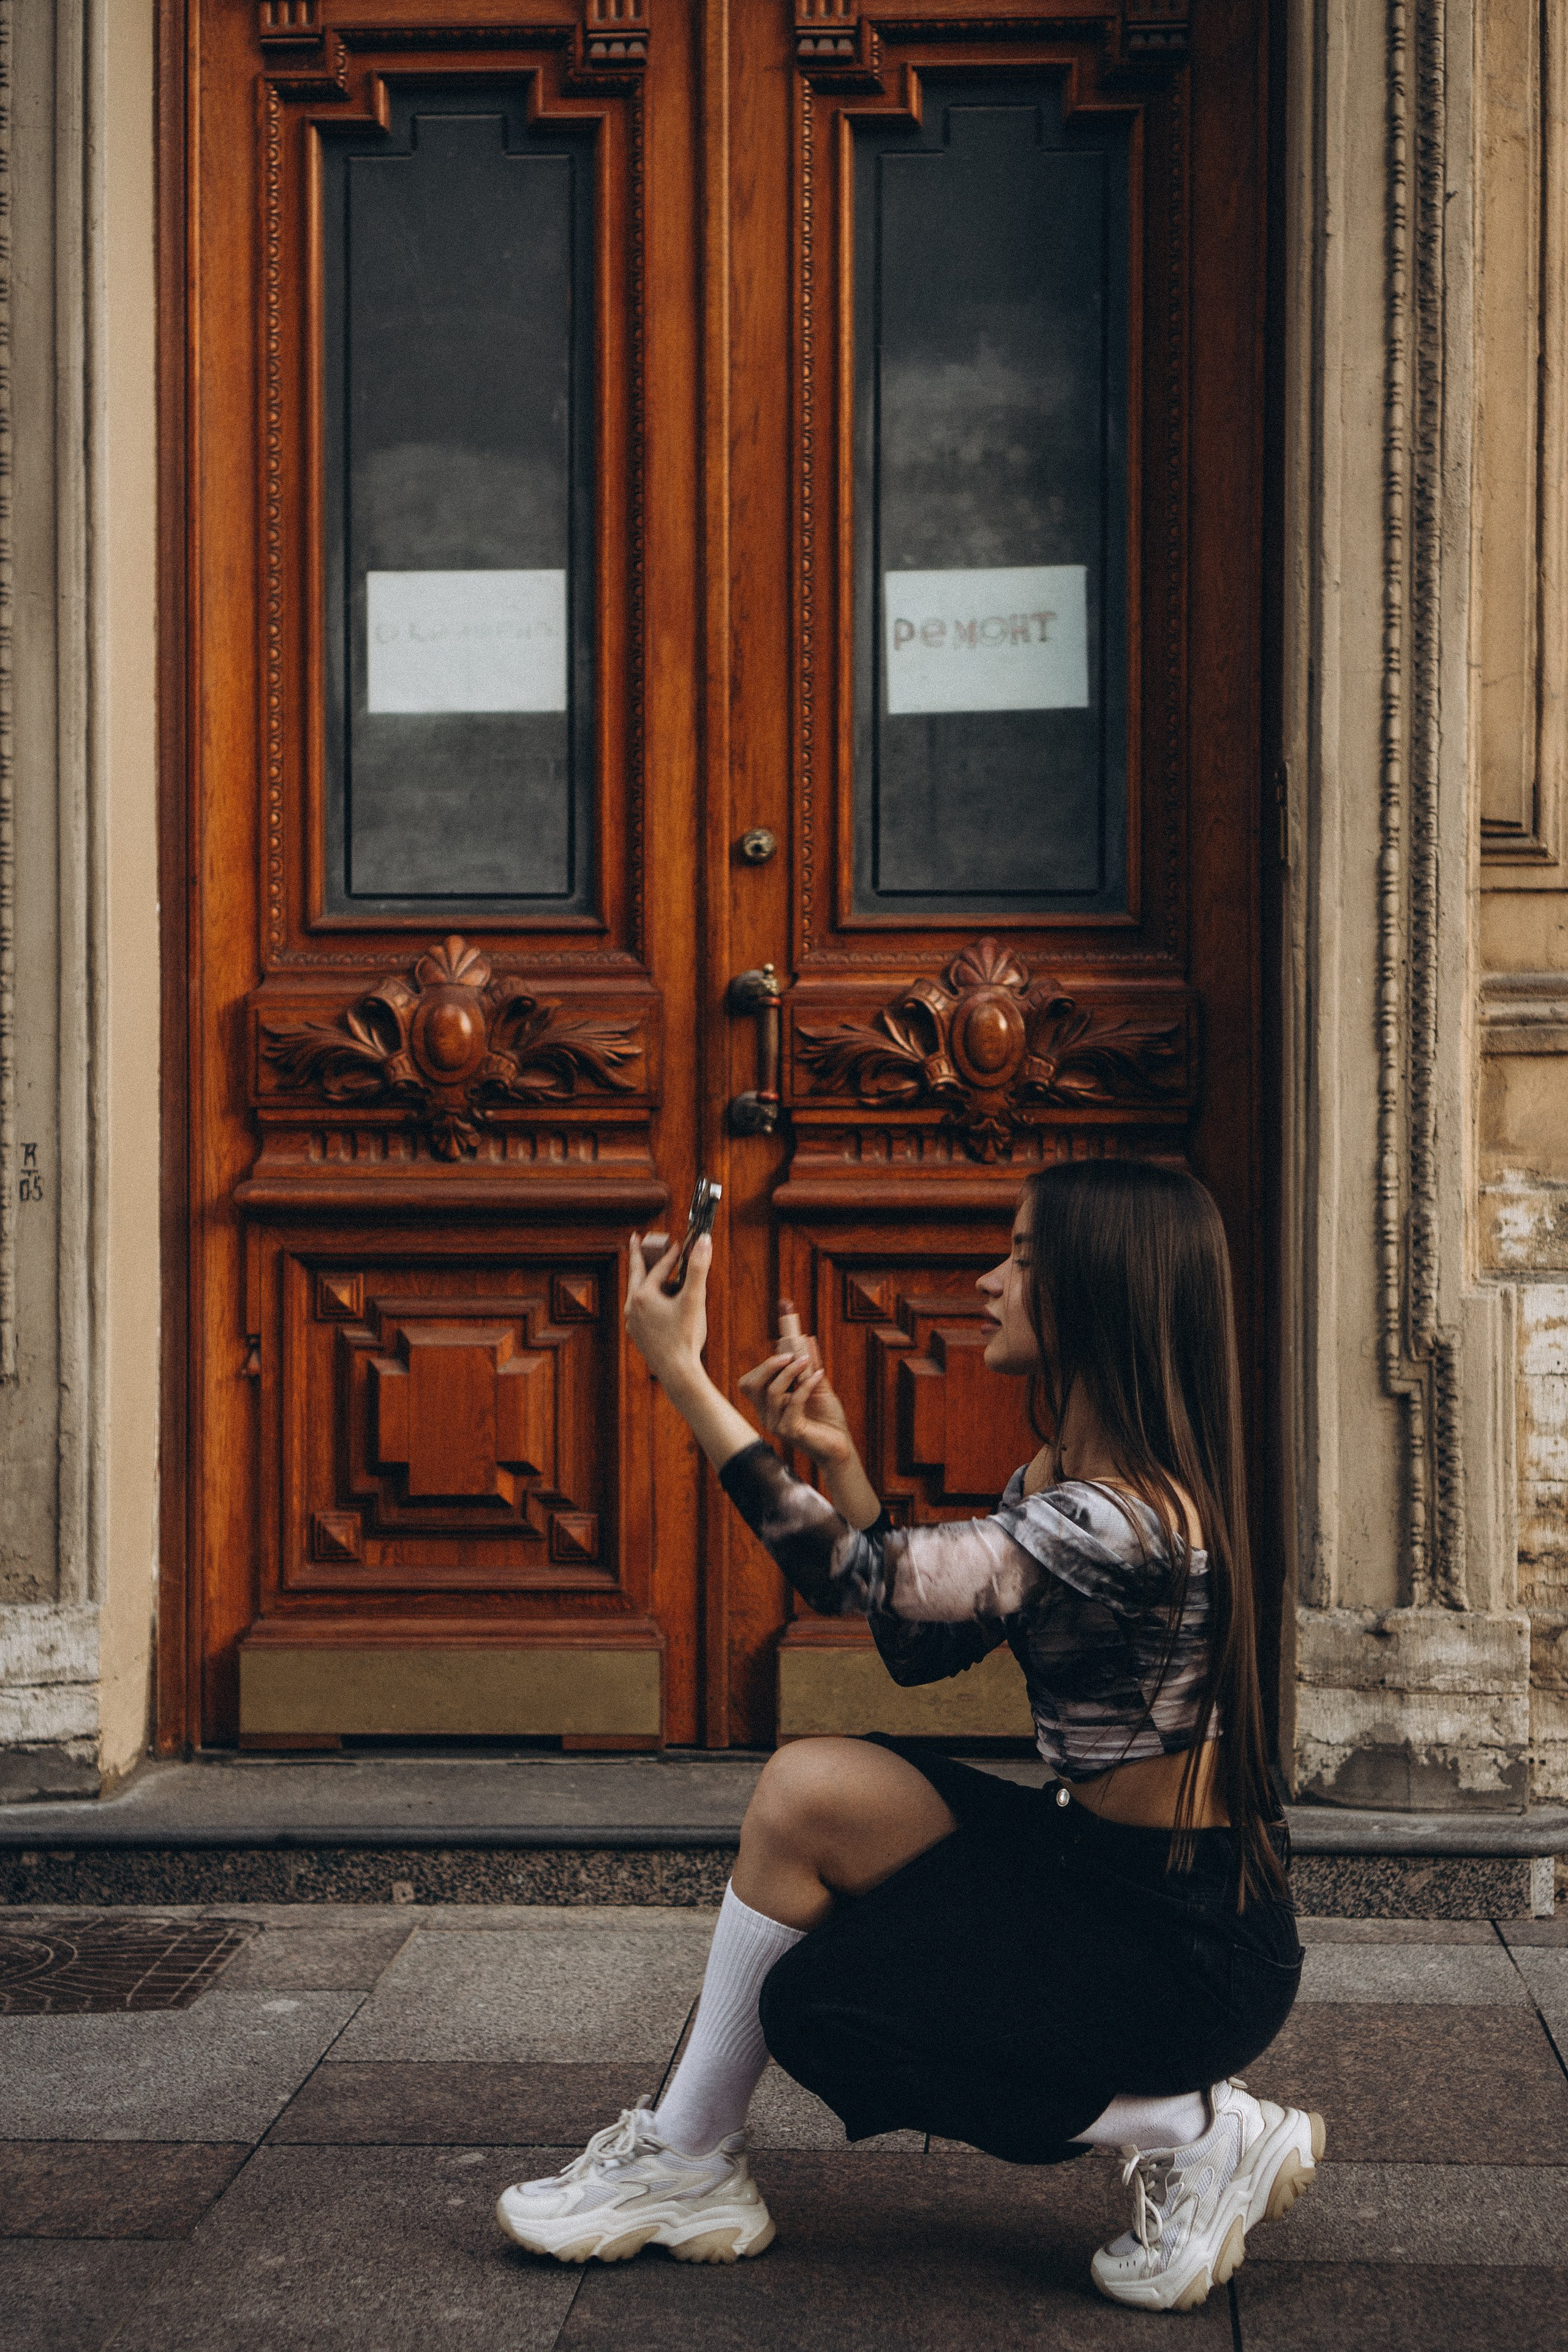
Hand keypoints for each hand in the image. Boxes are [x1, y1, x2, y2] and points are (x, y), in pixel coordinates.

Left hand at [625, 1229, 709, 1389]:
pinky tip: (654, 1302)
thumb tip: (703, 1240)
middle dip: (639, 1255)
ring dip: (644, 1279)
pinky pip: (639, 1309)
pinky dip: (647, 1299)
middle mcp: (632, 1306)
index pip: (660, 1268)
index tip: (680, 1244)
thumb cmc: (685, 1336)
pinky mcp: (637, 1334)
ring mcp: (632, 1321)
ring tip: (649, 1270)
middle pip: (636, 1274)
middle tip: (636, 1239)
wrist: (677, 1372)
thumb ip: (698, 1268)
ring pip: (637, 1293)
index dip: (672, 1255)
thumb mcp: (694, 1299)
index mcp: (643, 1295)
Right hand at [738, 1340, 856, 1472]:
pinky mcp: (789, 1431)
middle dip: (768, 1365)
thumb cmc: (827, 1418)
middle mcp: (766, 1415)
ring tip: (808, 1363)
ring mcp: (776, 1424)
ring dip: (791, 1372)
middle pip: (751, 1385)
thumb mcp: (817, 1386)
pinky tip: (820, 1375)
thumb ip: (809, 1365)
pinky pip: (793, 1402)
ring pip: (772, 1391)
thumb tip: (805, 1339)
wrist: (840, 1446)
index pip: (749, 1383)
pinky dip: (806, 1385)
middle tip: (790, 1354)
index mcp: (767, 1406)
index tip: (785, 1350)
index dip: (762, 1365)